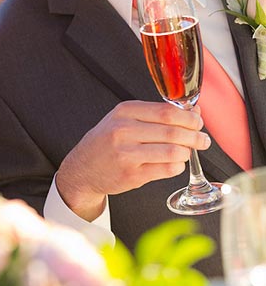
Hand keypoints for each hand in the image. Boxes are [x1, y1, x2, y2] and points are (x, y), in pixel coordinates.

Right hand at [56, 101, 210, 220]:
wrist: (82, 168)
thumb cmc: (106, 142)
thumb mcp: (124, 119)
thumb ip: (156, 114)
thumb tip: (193, 111)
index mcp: (124, 112)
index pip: (166, 111)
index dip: (188, 117)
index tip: (198, 121)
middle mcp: (124, 131)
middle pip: (172, 132)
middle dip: (195, 136)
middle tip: (203, 140)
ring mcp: (127, 154)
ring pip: (172, 151)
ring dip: (187, 152)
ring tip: (188, 152)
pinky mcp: (131, 175)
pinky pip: (167, 169)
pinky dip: (177, 166)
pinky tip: (175, 163)